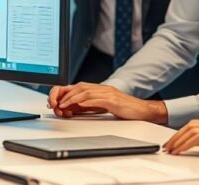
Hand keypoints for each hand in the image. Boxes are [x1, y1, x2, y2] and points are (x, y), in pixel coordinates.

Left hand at [48, 83, 167, 122]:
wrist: (142, 111)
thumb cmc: (125, 109)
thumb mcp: (104, 107)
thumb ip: (90, 106)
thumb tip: (74, 108)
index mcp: (100, 89)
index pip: (79, 87)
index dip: (66, 92)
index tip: (56, 101)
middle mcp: (103, 88)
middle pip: (80, 86)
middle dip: (66, 94)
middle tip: (56, 103)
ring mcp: (108, 93)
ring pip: (86, 91)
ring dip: (72, 98)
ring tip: (63, 104)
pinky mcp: (113, 100)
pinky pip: (97, 99)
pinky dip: (85, 101)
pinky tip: (78, 105)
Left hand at [163, 119, 198, 156]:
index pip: (193, 125)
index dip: (180, 133)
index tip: (172, 142)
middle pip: (189, 126)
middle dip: (176, 136)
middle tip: (167, 147)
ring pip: (191, 130)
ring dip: (178, 141)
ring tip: (171, 150)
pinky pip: (198, 138)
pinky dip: (186, 144)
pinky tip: (181, 150)